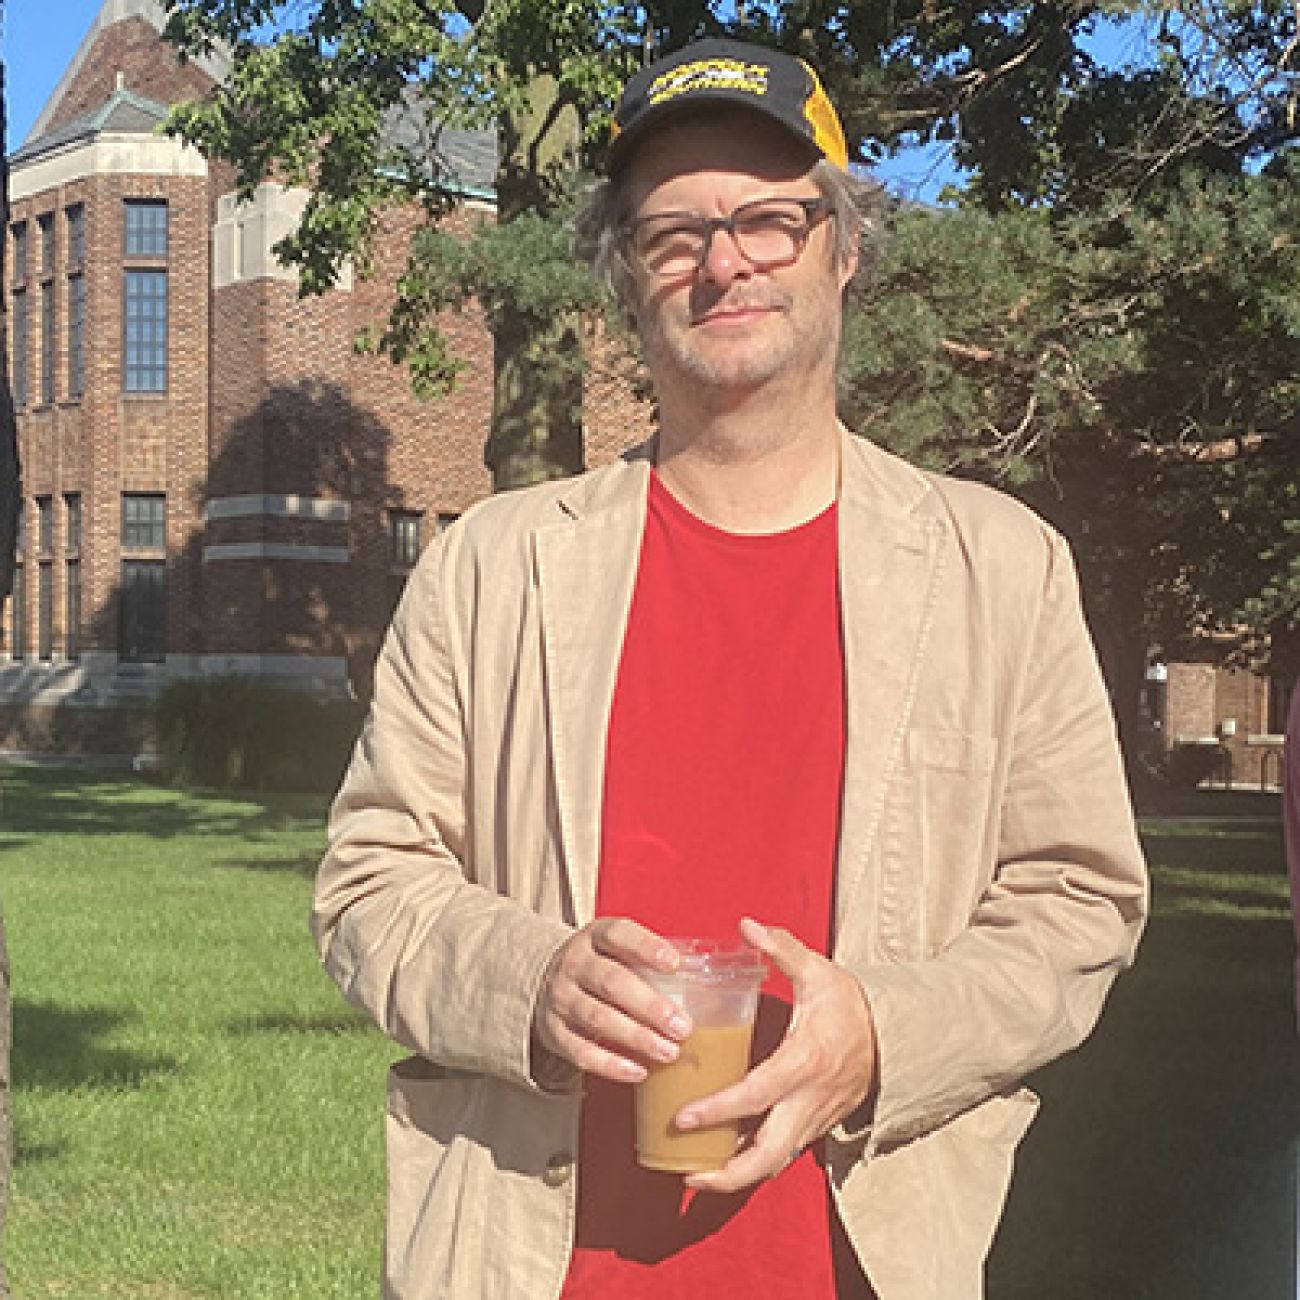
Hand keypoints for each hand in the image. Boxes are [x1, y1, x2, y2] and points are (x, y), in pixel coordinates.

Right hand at [533, 917, 692, 1084]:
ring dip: (636, 1037)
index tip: (675, 964)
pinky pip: (580, 1052)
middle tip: (682, 1026)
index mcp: (595, 937)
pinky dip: (610, 1065)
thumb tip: (711, 988)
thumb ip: (650, 962)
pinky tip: (639, 1071)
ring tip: (669, 1051)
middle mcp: (575, 964)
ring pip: (597, 1018)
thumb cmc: (599, 966)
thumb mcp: (616, 949)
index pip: (619, 934)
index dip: (647, 947)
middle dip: (650, 1005)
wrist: (541, 980)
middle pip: (611, 981)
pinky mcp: (554, 1033)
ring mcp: (561, 998)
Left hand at [677, 917, 877, 1193]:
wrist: (897, 1036)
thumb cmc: (852, 1004)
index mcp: (805, 1061)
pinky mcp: (815, 1126)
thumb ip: (782, 948)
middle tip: (684, 1172)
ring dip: (736, 1177)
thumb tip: (747, 924)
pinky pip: (782, 1155)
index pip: (757, 1095)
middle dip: (726, 1173)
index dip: (718, 1110)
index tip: (682, 1118)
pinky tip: (723, 1159)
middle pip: (768, 1155)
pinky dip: (753, 1164)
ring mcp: (815, 1119)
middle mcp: (809, 1100)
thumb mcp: (819, 971)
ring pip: (775, 1163)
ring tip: (695, 1175)